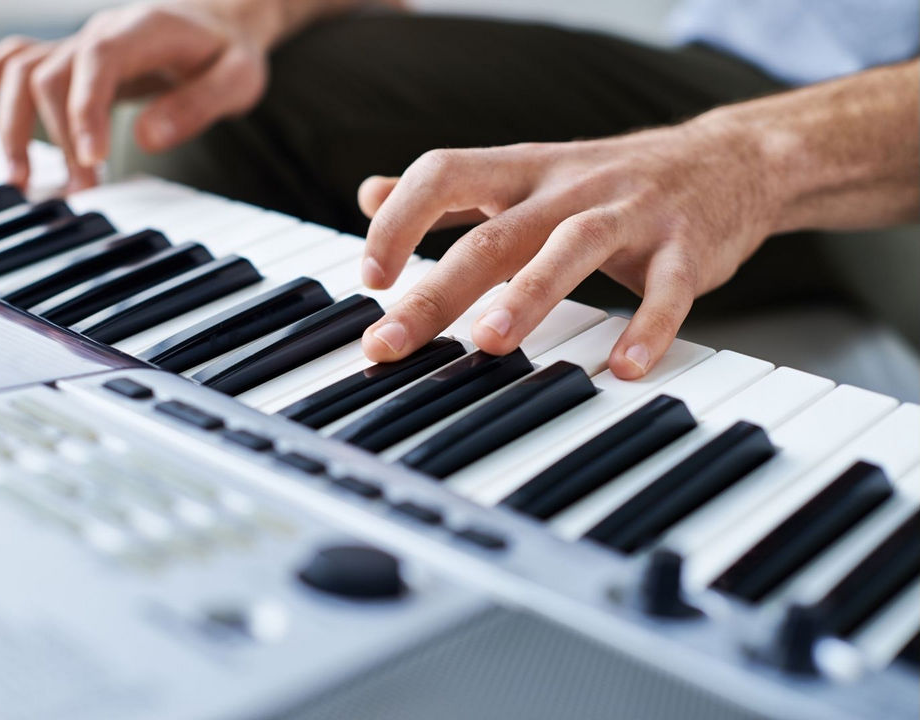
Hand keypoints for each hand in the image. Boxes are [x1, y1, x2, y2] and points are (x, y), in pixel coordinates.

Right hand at [0, 0, 277, 190]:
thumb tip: (148, 140)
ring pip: (21, 70)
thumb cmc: (229, 53)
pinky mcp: (70, 61)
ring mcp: (79, 44)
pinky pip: (14, 60)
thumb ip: (198, 105)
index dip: (86, 110)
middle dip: (57, 138)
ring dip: (13, 124)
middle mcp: (100, 31)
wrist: (220, 24)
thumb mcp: (239, 78)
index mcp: (143, 29)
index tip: (92, 162)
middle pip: (50, 73)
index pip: (98, 60)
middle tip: (79, 193)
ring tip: (21, 179)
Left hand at [357, 117, 779, 378]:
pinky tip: (625, 368)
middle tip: (392, 342)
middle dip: (437, 289)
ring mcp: (631, 214)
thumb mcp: (526, 170)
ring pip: (573, 248)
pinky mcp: (686, 247)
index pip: (445, 173)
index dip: (401, 219)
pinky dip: (648, 327)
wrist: (729, 158)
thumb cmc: (610, 178)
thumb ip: (451, 188)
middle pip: (496, 233)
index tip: (371, 277)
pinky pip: (668, 289)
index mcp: (524, 171)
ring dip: (529, 294)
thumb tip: (369, 193)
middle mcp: (571, 187)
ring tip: (489, 341)